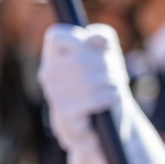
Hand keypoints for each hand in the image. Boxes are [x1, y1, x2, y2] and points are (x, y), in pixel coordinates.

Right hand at [38, 24, 164, 163]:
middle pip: (84, 57)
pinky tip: (108, 104)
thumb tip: (95, 38)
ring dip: (111, 85)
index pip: (58, 36)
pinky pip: (92, 101)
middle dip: (109, 66)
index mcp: (54, 55)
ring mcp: (54, 95)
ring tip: (113, 92)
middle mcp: (49, 73)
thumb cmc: (107, 86)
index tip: (97, 52)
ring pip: (91, 79)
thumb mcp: (109, 56)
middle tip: (115, 77)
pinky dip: (107, 101)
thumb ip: (103, 39)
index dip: (81, 40)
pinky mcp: (64, 116)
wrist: (107, 127)